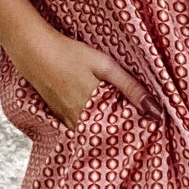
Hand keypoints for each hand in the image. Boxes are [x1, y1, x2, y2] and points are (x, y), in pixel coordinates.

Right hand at [0, 0, 157, 128]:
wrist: (33, 49)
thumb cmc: (70, 54)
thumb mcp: (105, 66)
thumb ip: (131, 88)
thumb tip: (156, 112)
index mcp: (93, 109)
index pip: (120, 134)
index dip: (134, 136)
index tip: (149, 135)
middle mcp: (78, 120)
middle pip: (104, 138)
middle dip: (120, 138)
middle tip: (137, 137)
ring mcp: (64, 118)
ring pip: (89, 136)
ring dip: (103, 134)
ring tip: (119, 131)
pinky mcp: (56, 114)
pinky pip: (76, 129)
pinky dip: (88, 129)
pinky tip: (95, 122)